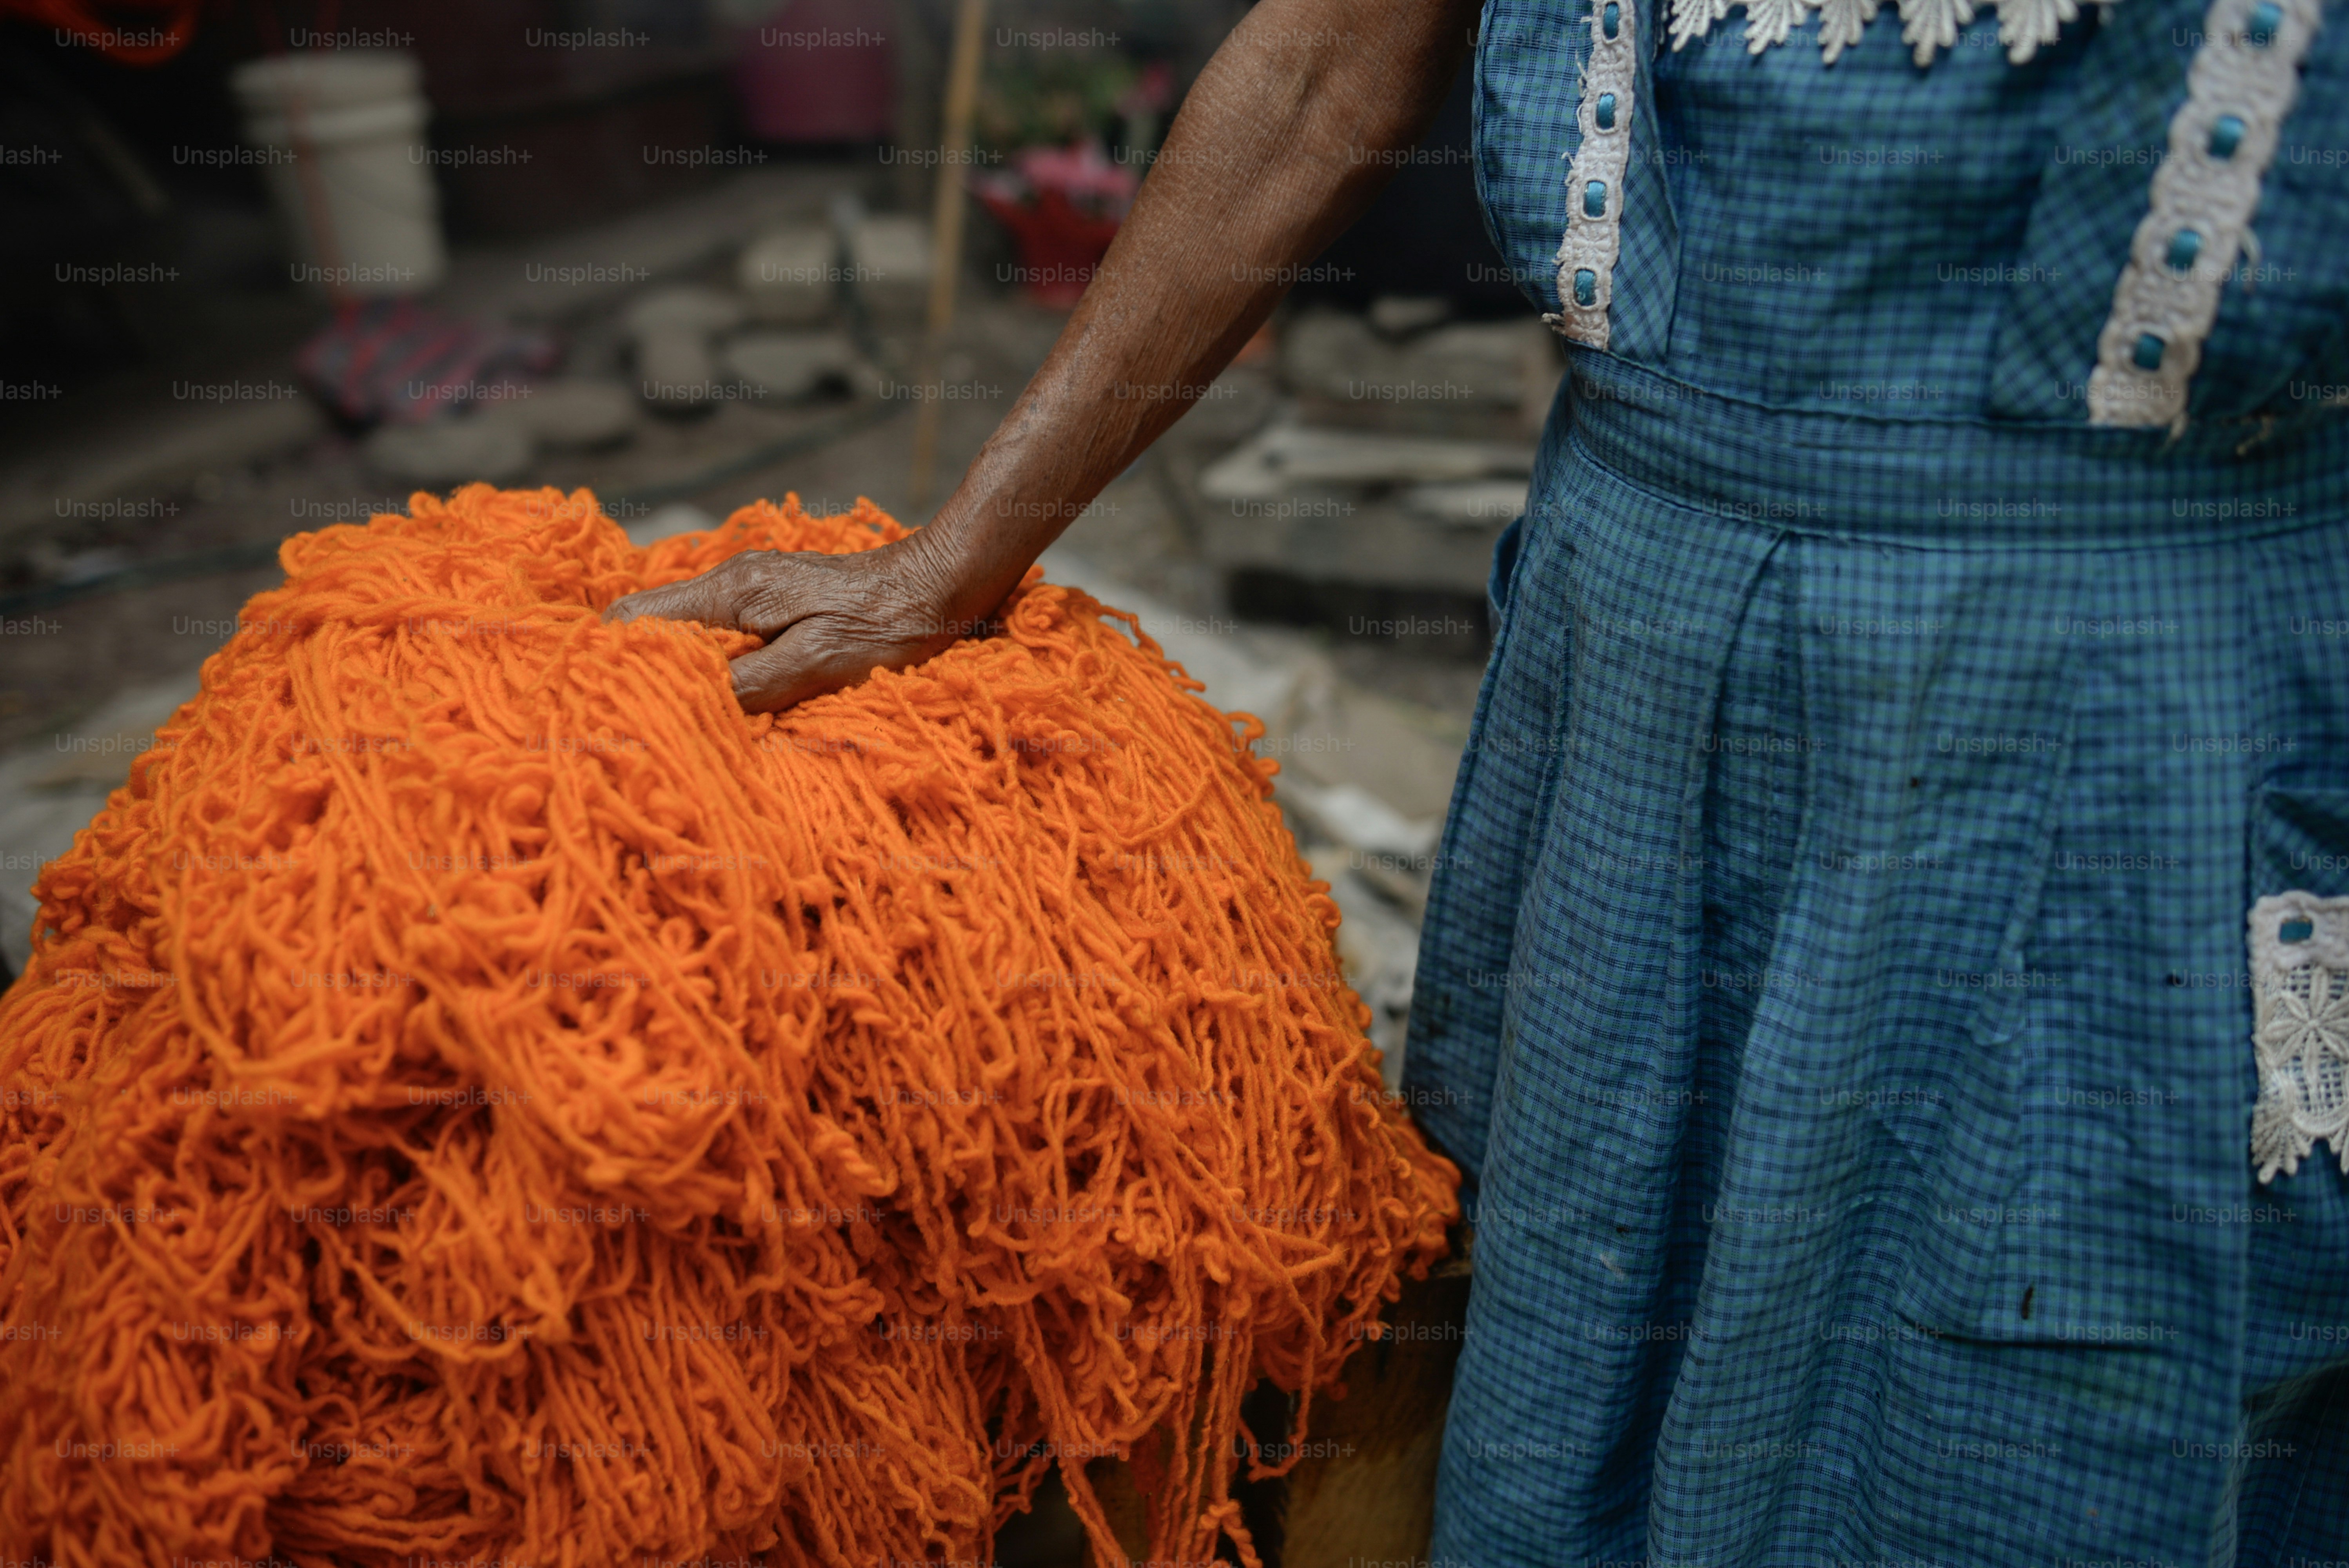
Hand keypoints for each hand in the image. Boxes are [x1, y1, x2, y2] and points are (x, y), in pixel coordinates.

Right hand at [602, 534, 989, 712]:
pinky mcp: (776, 602)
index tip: (608, 705)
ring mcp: (753, 589)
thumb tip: (683, 706)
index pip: (635, 618)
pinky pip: (722, 634)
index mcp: (732, 591)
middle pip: (653, 624)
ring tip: (678, 720)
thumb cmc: (889, 625)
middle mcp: (732, 581)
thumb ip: (747, 684)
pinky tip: (724, 700)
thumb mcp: (817, 663)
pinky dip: (713, 667)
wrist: (944, 583)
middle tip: (640, 724)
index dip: (613, 661)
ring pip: (686, 631)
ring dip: (680, 673)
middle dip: (640, 672)